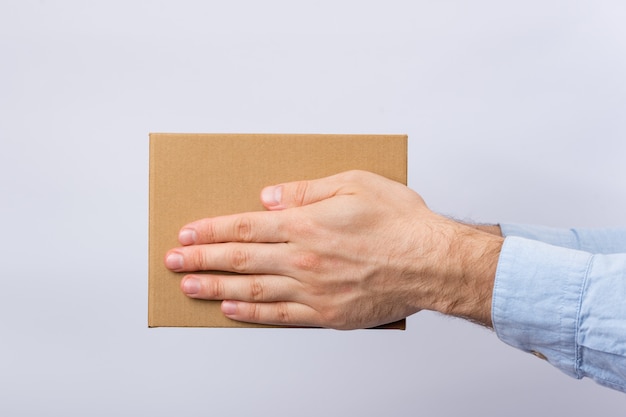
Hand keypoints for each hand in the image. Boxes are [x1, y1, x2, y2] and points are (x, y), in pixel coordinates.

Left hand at [164, 170, 502, 328]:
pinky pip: (280, 315)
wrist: (432, 263)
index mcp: (306, 225)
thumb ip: (306, 191)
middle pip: (239, 259)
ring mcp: (313, 290)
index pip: (244, 227)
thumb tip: (268, 197)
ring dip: (216, 288)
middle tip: (172, 262)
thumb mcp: (355, 184)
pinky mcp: (327, 314)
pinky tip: (231, 310)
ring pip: (252, 289)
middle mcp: (303, 259)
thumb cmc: (400, 222)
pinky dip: (252, 313)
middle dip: (201, 259)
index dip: (211, 231)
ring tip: (189, 286)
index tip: (188, 234)